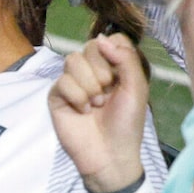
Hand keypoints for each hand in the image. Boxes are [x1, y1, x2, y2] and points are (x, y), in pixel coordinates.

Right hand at [48, 34, 149, 192]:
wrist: (109, 154)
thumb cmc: (127, 123)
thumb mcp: (136, 89)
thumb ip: (125, 59)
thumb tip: (101, 38)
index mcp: (115, 67)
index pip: (111, 39)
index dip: (115, 53)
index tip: (120, 74)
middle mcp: (93, 71)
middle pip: (91, 46)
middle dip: (102, 71)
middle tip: (107, 93)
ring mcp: (73, 82)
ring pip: (73, 60)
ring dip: (88, 85)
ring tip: (96, 104)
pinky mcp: (57, 95)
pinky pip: (62, 81)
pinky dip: (76, 97)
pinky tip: (83, 111)